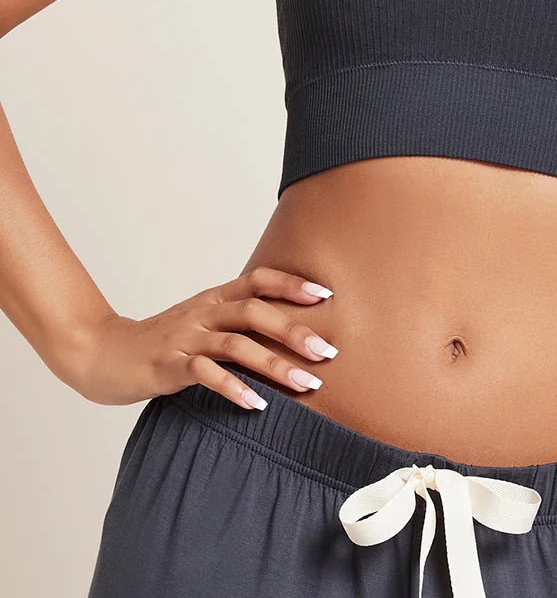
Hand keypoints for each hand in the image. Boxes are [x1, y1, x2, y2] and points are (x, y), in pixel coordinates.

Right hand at [70, 266, 340, 408]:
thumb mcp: (200, 323)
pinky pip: (204, 375)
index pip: (257, 280)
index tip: (326, 295)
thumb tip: (285, 333)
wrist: (101, 353)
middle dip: (294, 330)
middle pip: (254, 311)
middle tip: (328, 351)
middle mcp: (202, 312)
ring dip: (274, 364)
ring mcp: (184, 338)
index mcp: (213, 298)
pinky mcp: (167, 366)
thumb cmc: (160, 343)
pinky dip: (233, 388)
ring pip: (235, 344)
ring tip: (306, 384)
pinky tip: (256, 404)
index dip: (291, 284)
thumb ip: (234, 322)